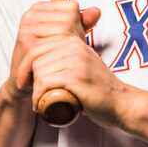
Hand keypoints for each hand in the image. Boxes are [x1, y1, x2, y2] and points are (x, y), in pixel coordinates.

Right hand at [4, 0, 99, 104]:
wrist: (25, 83)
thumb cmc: (47, 57)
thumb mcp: (66, 37)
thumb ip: (81, 22)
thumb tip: (96, 11)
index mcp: (39, 9)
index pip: (72, 8)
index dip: (77, 26)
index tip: (68, 40)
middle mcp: (30, 16)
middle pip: (69, 21)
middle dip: (73, 39)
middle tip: (65, 54)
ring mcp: (27, 30)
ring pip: (64, 33)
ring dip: (68, 49)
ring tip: (61, 60)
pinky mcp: (28, 45)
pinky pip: (56, 47)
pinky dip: (62, 57)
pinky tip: (59, 66)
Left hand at [27, 4, 136, 128]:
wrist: (122, 102)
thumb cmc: (100, 88)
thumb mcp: (85, 63)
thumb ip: (69, 56)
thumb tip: (44, 58)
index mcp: (74, 42)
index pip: (39, 47)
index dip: (27, 66)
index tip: (25, 81)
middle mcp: (75, 48)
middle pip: (37, 59)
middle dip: (30, 78)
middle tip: (34, 94)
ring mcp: (77, 62)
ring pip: (40, 72)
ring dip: (36, 90)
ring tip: (42, 101)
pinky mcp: (77, 78)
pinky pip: (46, 83)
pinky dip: (40, 97)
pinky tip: (44, 105)